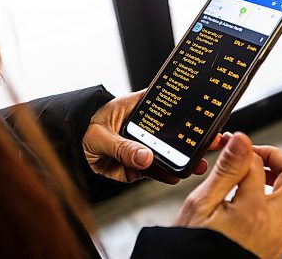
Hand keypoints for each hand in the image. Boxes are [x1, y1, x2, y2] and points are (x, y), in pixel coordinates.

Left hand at [82, 90, 225, 183]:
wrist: (70, 155)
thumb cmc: (83, 131)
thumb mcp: (100, 136)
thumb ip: (122, 146)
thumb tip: (145, 157)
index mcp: (137, 107)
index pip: (166, 104)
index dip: (185, 109)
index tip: (203, 115)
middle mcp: (144, 127)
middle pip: (173, 131)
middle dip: (192, 137)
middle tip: (211, 141)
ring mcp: (143, 147)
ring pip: (168, 153)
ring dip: (184, 159)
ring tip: (198, 164)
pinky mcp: (139, 165)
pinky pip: (155, 170)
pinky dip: (165, 174)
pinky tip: (176, 176)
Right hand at [174, 133, 281, 258]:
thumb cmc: (193, 246)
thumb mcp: (201, 204)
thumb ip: (226, 171)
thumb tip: (241, 141)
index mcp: (254, 211)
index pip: (258, 164)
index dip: (243, 149)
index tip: (231, 148)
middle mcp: (274, 225)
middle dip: (277, 160)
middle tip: (255, 156)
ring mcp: (279, 239)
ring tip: (262, 177)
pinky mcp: (277, 248)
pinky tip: (261, 200)